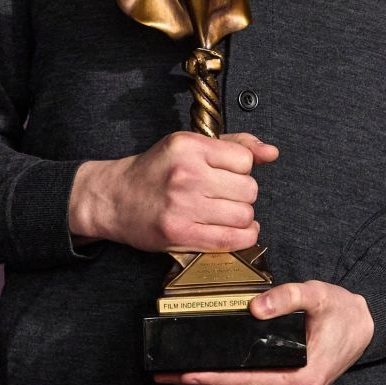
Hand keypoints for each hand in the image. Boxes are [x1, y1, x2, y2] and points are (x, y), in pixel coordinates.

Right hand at [69, 132, 277, 252]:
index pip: (244, 160)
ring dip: (243, 217)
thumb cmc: (154, 170)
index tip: (229, 174)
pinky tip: (238, 231)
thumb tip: (272, 153)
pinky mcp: (181, 233)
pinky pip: (231, 240)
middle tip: (228, 196)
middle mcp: (186, 174)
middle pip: (248, 189)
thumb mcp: (188, 144)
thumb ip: (233, 145)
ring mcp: (183, 206)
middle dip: (244, 195)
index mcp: (188, 146)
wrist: (114, 198)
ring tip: (229, 213)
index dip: (242, 169)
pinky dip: (243, 237)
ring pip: (244, 215)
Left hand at [155, 280, 374, 384]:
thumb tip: (256, 307)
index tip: (190, 374)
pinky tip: (207, 372)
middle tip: (168, 375)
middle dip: (204, 382)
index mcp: (304, 377)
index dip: (218, 378)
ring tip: (178, 374)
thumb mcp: (316, 295)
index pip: (251, 381)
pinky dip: (229, 380)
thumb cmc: (340, 311)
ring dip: (212, 383)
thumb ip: (287, 297)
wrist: (363, 326)